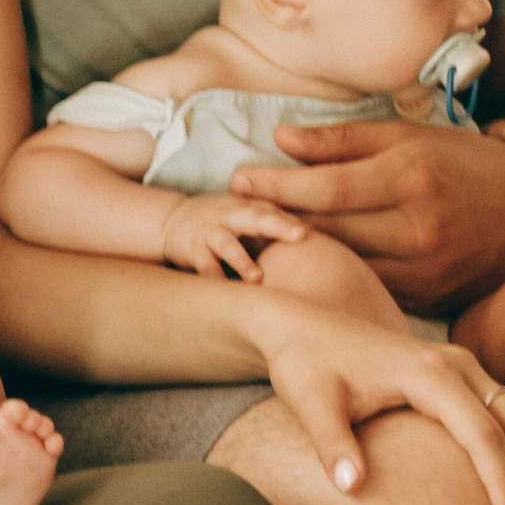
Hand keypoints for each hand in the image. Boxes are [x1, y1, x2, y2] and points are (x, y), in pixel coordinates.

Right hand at [158, 190, 313, 282]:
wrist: (174, 220)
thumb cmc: (228, 226)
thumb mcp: (253, 221)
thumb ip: (282, 233)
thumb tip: (330, 260)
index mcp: (254, 209)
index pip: (280, 212)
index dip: (297, 220)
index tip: (317, 232)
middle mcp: (235, 216)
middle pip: (259, 218)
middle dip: (280, 225)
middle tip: (302, 235)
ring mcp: (212, 231)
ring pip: (228, 243)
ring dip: (242, 260)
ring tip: (257, 278)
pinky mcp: (193, 248)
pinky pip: (204, 265)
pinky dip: (213, 278)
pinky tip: (224, 295)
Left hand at [229, 112, 504, 308]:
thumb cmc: (468, 163)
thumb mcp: (411, 136)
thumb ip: (343, 141)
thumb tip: (281, 138)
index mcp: (411, 176)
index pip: (326, 188)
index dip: (275, 186)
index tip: (237, 180)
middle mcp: (418, 227)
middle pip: (330, 230)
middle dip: (276, 221)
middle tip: (232, 212)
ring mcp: (428, 270)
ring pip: (347, 265)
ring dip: (302, 253)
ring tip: (260, 237)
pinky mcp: (433, 298)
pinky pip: (373, 288)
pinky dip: (341, 276)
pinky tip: (312, 265)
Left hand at [257, 300, 504, 504]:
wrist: (301, 327)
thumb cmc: (305, 366)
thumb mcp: (309, 402)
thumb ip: (331, 443)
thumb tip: (352, 487)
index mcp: (428, 372)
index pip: (481, 433)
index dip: (503, 483)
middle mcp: (457, 366)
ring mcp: (464, 371)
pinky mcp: (462, 383)